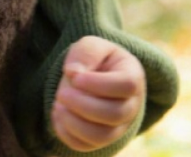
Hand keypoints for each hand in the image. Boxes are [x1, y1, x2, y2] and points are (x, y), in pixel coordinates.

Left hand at [51, 36, 145, 151]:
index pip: (126, 86)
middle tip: (61, 93)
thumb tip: (73, 72)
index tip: (76, 78)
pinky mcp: (102, 139)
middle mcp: (131, 105)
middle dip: (82, 105)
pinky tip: (57, 116)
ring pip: (102, 136)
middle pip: (114, 114)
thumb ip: (86, 53)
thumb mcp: (91, 45)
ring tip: (57, 106)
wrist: (93, 76)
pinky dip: (68, 134)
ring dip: (74, 123)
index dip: (99, 84)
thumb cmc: (95, 58)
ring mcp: (119, 126)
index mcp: (133, 76)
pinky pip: (87, 146)